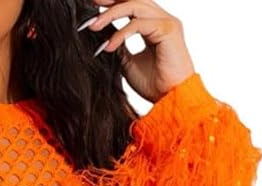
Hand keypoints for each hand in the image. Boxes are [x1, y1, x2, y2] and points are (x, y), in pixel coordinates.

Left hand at [78, 3, 196, 103]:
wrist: (170, 100)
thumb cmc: (154, 85)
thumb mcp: (128, 63)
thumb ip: (119, 46)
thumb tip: (100, 35)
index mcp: (154, 24)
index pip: (133, 4)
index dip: (114, 2)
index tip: (94, 4)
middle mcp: (161, 19)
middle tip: (92, 2)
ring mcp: (166, 22)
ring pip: (135, 6)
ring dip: (111, 14)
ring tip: (93, 26)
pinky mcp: (168, 29)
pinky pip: (139, 24)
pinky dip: (121, 33)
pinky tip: (109, 46)